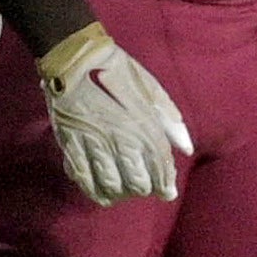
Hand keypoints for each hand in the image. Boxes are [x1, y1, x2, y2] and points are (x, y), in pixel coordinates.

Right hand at [38, 22, 192, 205]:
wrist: (72, 61)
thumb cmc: (116, 71)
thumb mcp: (149, 88)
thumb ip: (169, 118)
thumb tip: (187, 148)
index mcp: (140, 121)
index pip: (158, 161)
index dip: (165, 180)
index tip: (169, 193)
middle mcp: (117, 136)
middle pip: (136, 178)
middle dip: (145, 189)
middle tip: (149, 190)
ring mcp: (92, 143)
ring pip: (110, 183)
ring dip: (122, 193)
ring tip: (129, 193)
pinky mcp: (69, 146)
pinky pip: (83, 179)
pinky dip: (95, 192)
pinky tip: (104, 195)